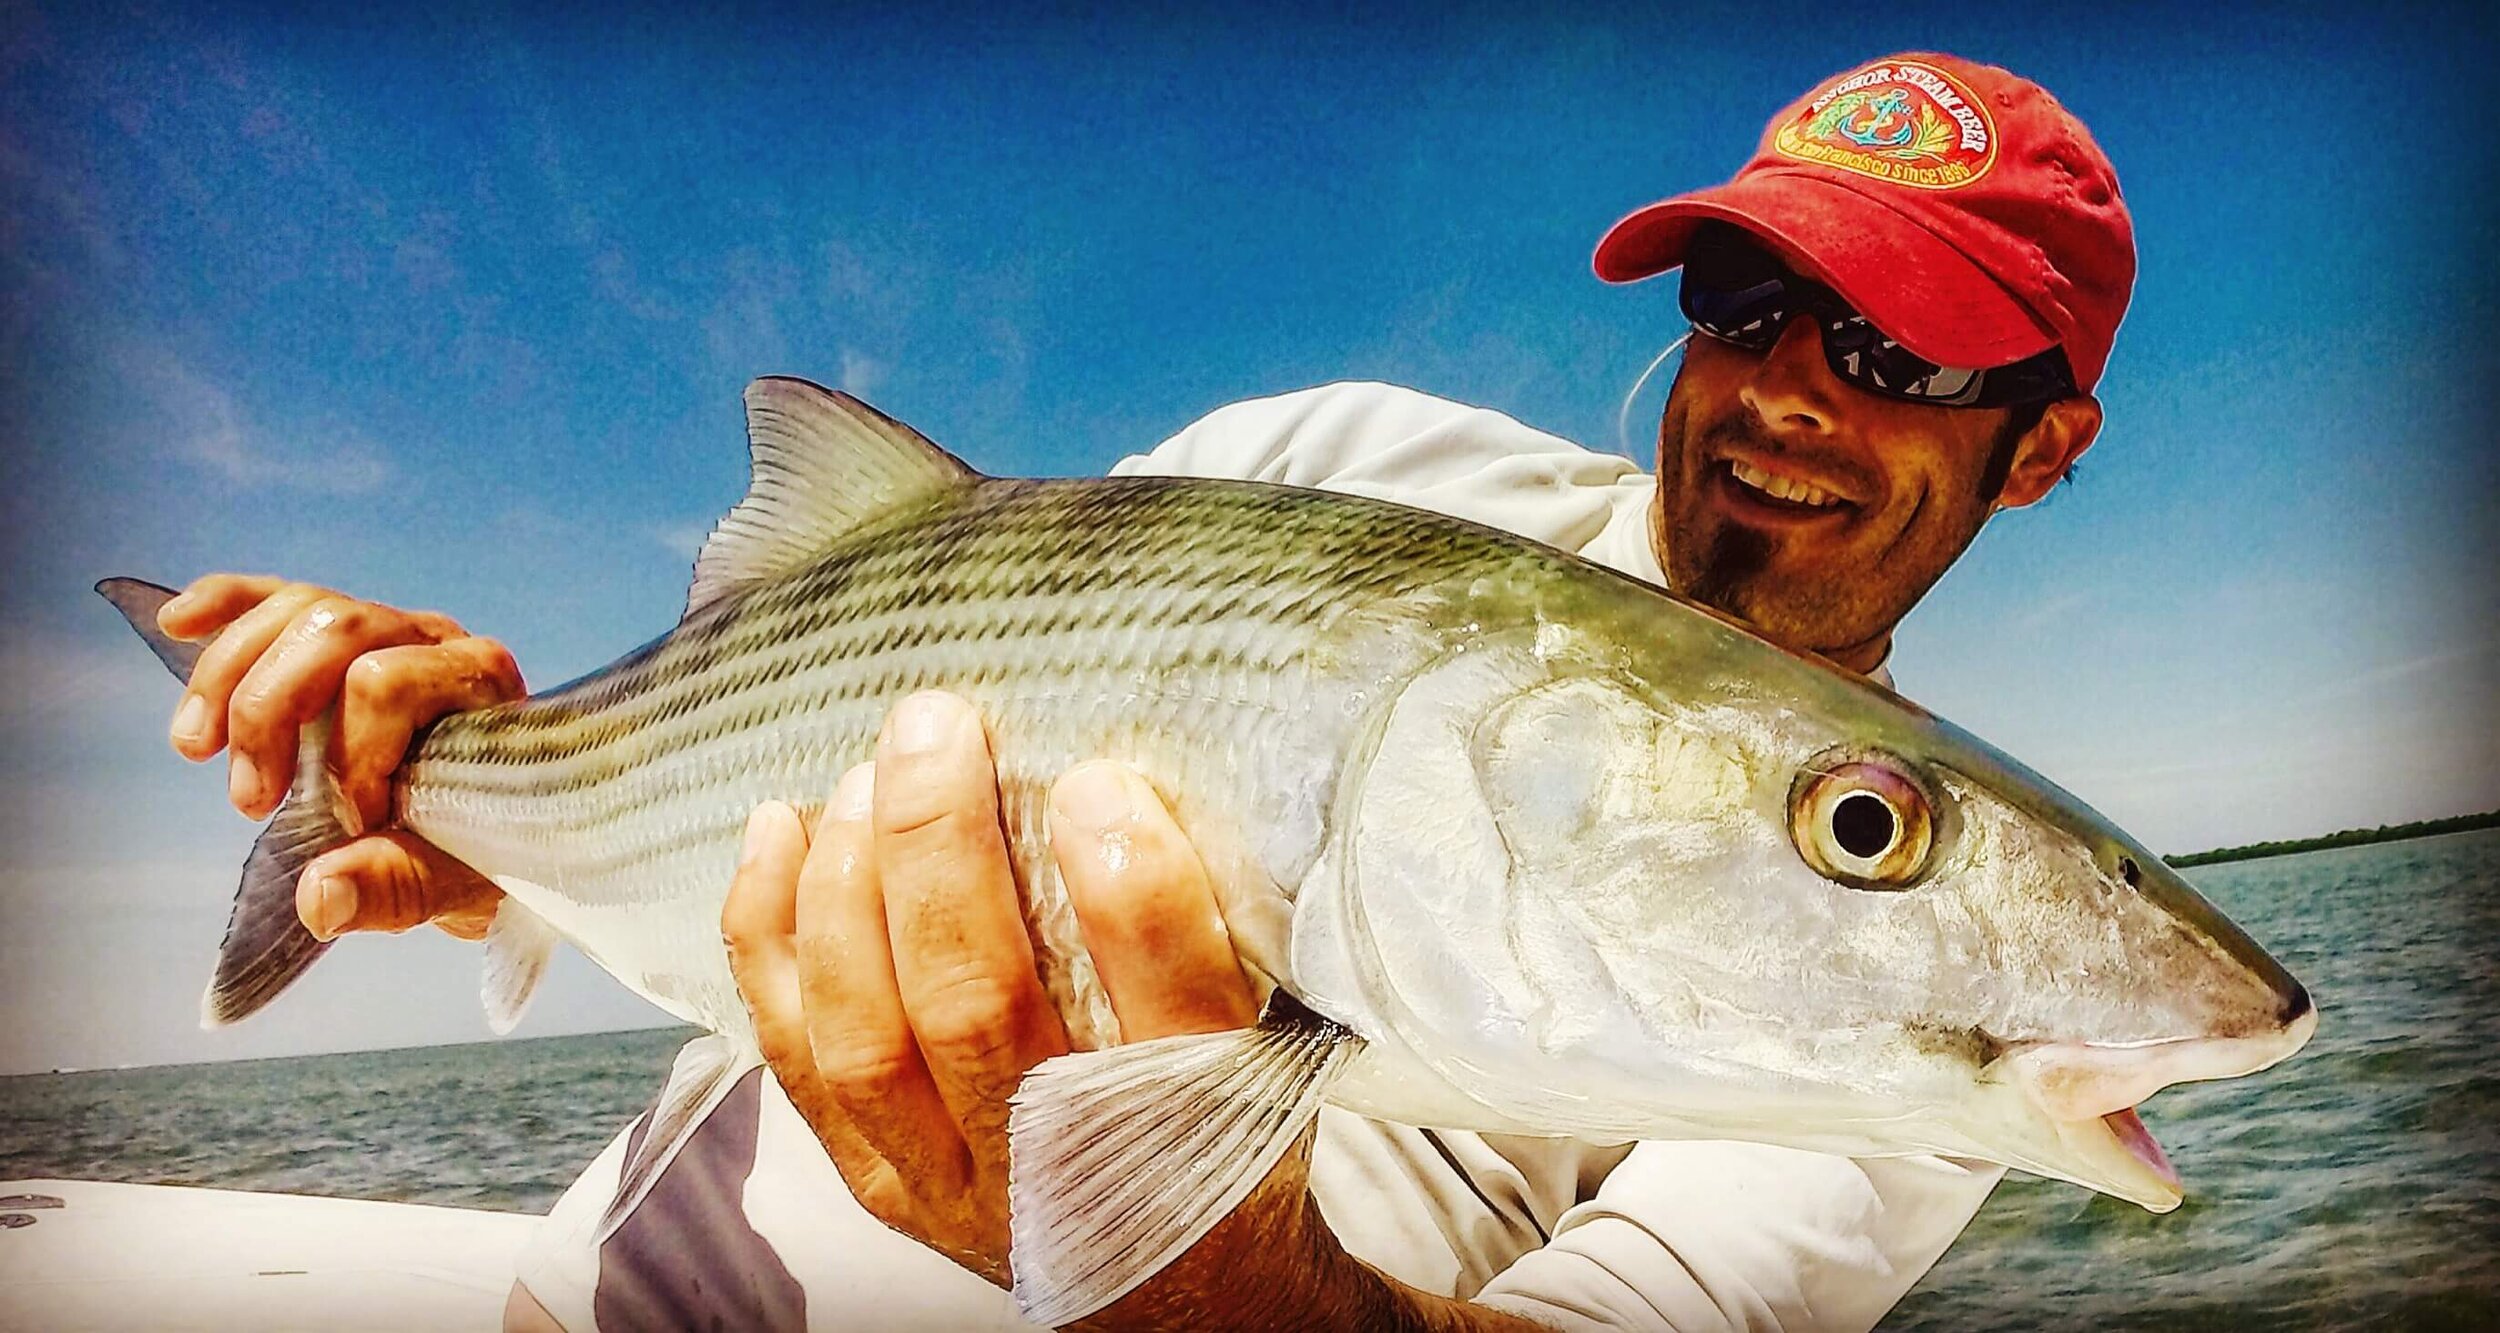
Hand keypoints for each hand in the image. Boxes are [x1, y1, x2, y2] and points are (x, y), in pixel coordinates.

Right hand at [159, 573, 522, 940]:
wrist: (493, 829)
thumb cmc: (476, 849)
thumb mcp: (449, 881)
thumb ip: (394, 886)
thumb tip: (320, 895)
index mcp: (477, 684)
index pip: (384, 684)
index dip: (350, 755)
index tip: (352, 822)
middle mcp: (437, 639)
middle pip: (333, 630)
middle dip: (267, 712)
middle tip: (248, 801)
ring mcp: (389, 626)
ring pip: (298, 610)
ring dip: (228, 675)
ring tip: (195, 750)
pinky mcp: (342, 632)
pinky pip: (280, 598)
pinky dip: (225, 604)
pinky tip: (178, 623)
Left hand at [724, 692, 1539, 1330]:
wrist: (1182, 1299)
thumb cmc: (1219, 1125)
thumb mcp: (1269, 1042)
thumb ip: (1227, 930)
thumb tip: (1148, 766)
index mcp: (1195, 1119)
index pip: (1172, 1012)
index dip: (1133, 896)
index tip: (1103, 781)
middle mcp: (1063, 1164)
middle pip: (980, 1008)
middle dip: (941, 850)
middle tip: (938, 722)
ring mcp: (950, 1183)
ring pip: (867, 1036)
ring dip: (851, 887)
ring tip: (867, 775)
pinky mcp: (878, 1180)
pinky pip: (798, 1060)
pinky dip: (770, 939)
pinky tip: (777, 829)